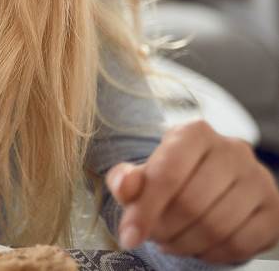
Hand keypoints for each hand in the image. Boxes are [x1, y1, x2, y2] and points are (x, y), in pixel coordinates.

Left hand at [106, 120, 278, 262]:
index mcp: (195, 133)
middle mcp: (232, 149)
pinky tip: (198, 247)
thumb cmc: (172, 177)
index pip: (168, 173)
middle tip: (154, 236)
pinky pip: (241, 243)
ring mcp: (258, 178)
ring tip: (171, 242)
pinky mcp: (273, 208)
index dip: (145, 210)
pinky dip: (213, 254)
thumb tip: (124, 186)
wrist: (212, 182)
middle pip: (192, 203)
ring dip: (186, 244)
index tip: (128, 236)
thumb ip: (127, 179)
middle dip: (165, 229)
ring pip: (217, 227)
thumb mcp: (144, 173)